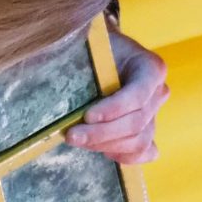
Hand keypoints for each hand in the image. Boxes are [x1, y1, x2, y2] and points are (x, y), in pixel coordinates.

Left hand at [65, 27, 166, 165]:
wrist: (105, 55)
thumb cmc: (95, 49)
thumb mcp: (90, 45)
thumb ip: (77, 56)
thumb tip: (44, 66)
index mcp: (150, 68)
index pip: (138, 95)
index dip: (114, 109)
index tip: (87, 115)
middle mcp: (158, 92)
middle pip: (135, 123)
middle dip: (101, 133)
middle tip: (71, 135)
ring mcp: (154, 114)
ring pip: (137, 141)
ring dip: (105, 145)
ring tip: (78, 139)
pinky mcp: (147, 131)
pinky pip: (143, 152)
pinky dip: (123, 156)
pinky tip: (102, 150)